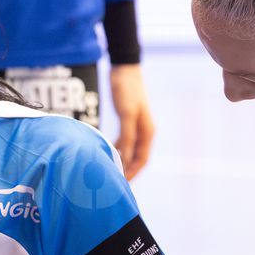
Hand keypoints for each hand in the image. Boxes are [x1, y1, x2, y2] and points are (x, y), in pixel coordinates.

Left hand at [110, 64, 154, 180]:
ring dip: (121, 160)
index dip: (132, 173)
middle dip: (127, 170)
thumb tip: (125, 157)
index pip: (141, 160)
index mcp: (147, 132)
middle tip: (113, 182)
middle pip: (136, 157)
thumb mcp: (127, 114)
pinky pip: (124, 140)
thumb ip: (127, 136)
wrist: (124, 69)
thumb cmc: (127, 91)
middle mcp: (144, 131)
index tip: (121, 184)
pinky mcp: (128, 120)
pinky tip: (106, 152)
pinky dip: (117, 148)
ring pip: (130, 150)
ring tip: (109, 170)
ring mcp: (137, 126)